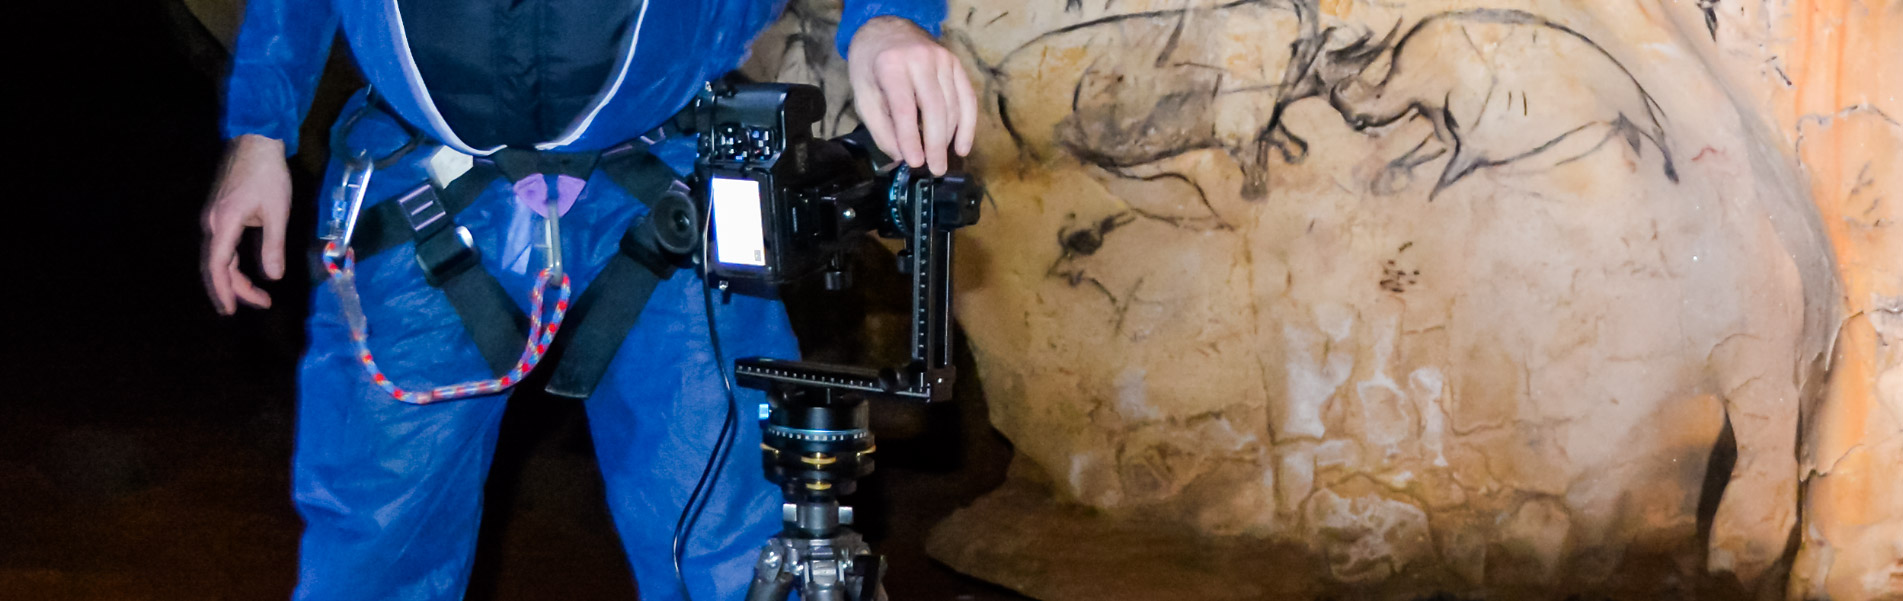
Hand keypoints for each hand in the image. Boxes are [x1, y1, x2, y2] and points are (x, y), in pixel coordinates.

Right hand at [202, 134, 291, 313]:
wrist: (254, 142)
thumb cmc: (268, 175)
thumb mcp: (277, 212)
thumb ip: (273, 246)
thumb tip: (273, 276)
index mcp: (224, 224)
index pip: (219, 266)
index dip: (225, 290)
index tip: (232, 310)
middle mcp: (212, 223)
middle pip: (216, 265)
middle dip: (233, 289)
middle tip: (259, 304)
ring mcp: (213, 217)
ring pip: (218, 256)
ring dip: (234, 277)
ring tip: (256, 295)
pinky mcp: (219, 212)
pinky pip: (221, 245)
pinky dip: (232, 263)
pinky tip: (243, 271)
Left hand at [847, 16, 976, 175]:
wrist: (887, 29)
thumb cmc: (871, 64)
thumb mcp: (864, 95)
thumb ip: (881, 127)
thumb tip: (901, 157)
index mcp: (891, 65)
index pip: (905, 109)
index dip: (911, 139)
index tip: (914, 163)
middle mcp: (921, 59)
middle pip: (935, 109)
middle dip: (936, 144)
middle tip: (935, 170)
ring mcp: (943, 59)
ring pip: (953, 106)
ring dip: (950, 138)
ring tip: (942, 162)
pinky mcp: (956, 63)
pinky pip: (967, 98)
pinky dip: (968, 125)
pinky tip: (963, 146)